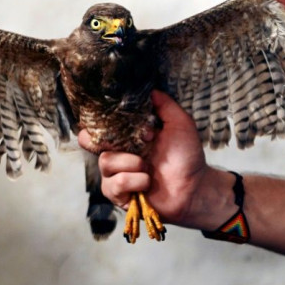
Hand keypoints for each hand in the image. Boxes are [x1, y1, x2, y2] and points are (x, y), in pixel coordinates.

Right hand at [78, 90, 231, 229]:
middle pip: (89, 142)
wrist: (195, 187)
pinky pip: (115, 184)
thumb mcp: (180, 124)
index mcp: (128, 137)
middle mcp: (119, 154)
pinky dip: (134, 181)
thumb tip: (150, 89)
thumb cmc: (186, 156)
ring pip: (106, 162)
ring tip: (147, 166)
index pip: (100, 125)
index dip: (100, 120)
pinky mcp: (119, 195)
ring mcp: (117, 175)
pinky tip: (146, 183)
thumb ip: (165, 105)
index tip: (114, 118)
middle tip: (121, 142)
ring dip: (130, 163)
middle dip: (97, 140)